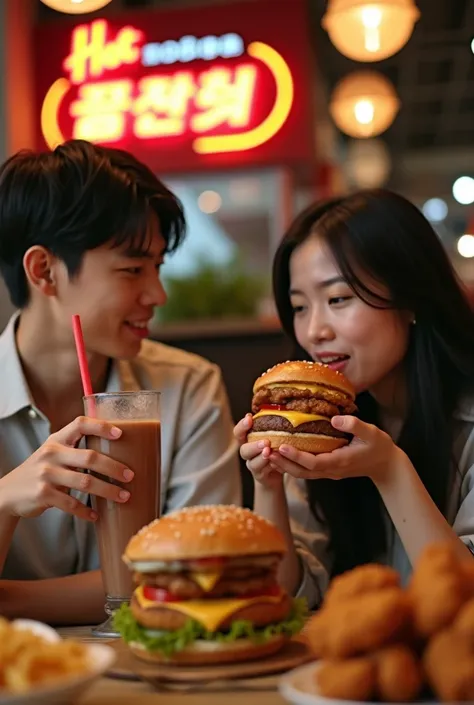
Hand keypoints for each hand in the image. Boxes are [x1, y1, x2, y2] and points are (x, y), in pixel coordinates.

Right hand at [0, 416, 133, 521]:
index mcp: (57, 440)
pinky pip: (71, 504)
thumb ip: (76, 450)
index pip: (80, 424)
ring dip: (107, 491)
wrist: (8, 493)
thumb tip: (116, 454)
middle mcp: (51, 453)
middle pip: (89, 457)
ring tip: (123, 496)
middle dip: (113, 467)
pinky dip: (86, 511)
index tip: (121, 433)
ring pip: (85, 482)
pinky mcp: (43, 494)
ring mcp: (46, 474)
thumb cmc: (41, 471)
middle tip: (130, 475)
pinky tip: (96, 515)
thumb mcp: (54, 453)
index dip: (101, 426)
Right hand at [234, 414, 282, 488]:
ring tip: (270, 452)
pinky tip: (278, 463)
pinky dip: (270, 466)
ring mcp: (253, 464)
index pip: (239, 432)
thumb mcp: (274, 436)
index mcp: (248, 440)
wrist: (275, 474)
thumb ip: (273, 426)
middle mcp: (248, 452)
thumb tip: (284, 408)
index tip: (249, 418)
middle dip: (254, 445)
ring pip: (252, 462)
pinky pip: (262, 471)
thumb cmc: (275, 449)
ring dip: (261, 457)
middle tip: (266, 442)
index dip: (242, 426)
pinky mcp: (260, 475)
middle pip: (243, 449)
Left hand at [267, 416, 403, 482]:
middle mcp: (331, 470)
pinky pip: (306, 471)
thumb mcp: (371, 432)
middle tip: (264, 451)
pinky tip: (282, 455)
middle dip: (283, 463)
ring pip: (302, 473)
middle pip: (301, 471)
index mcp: (339, 461)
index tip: (281, 446)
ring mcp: (329, 472)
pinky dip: (292, 465)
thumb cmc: (379, 447)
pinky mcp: (328, 470)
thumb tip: (334, 419)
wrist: (386, 465)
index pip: (312, 462)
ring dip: (284, 465)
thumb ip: (354, 425)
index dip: (296, 456)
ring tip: (267, 454)